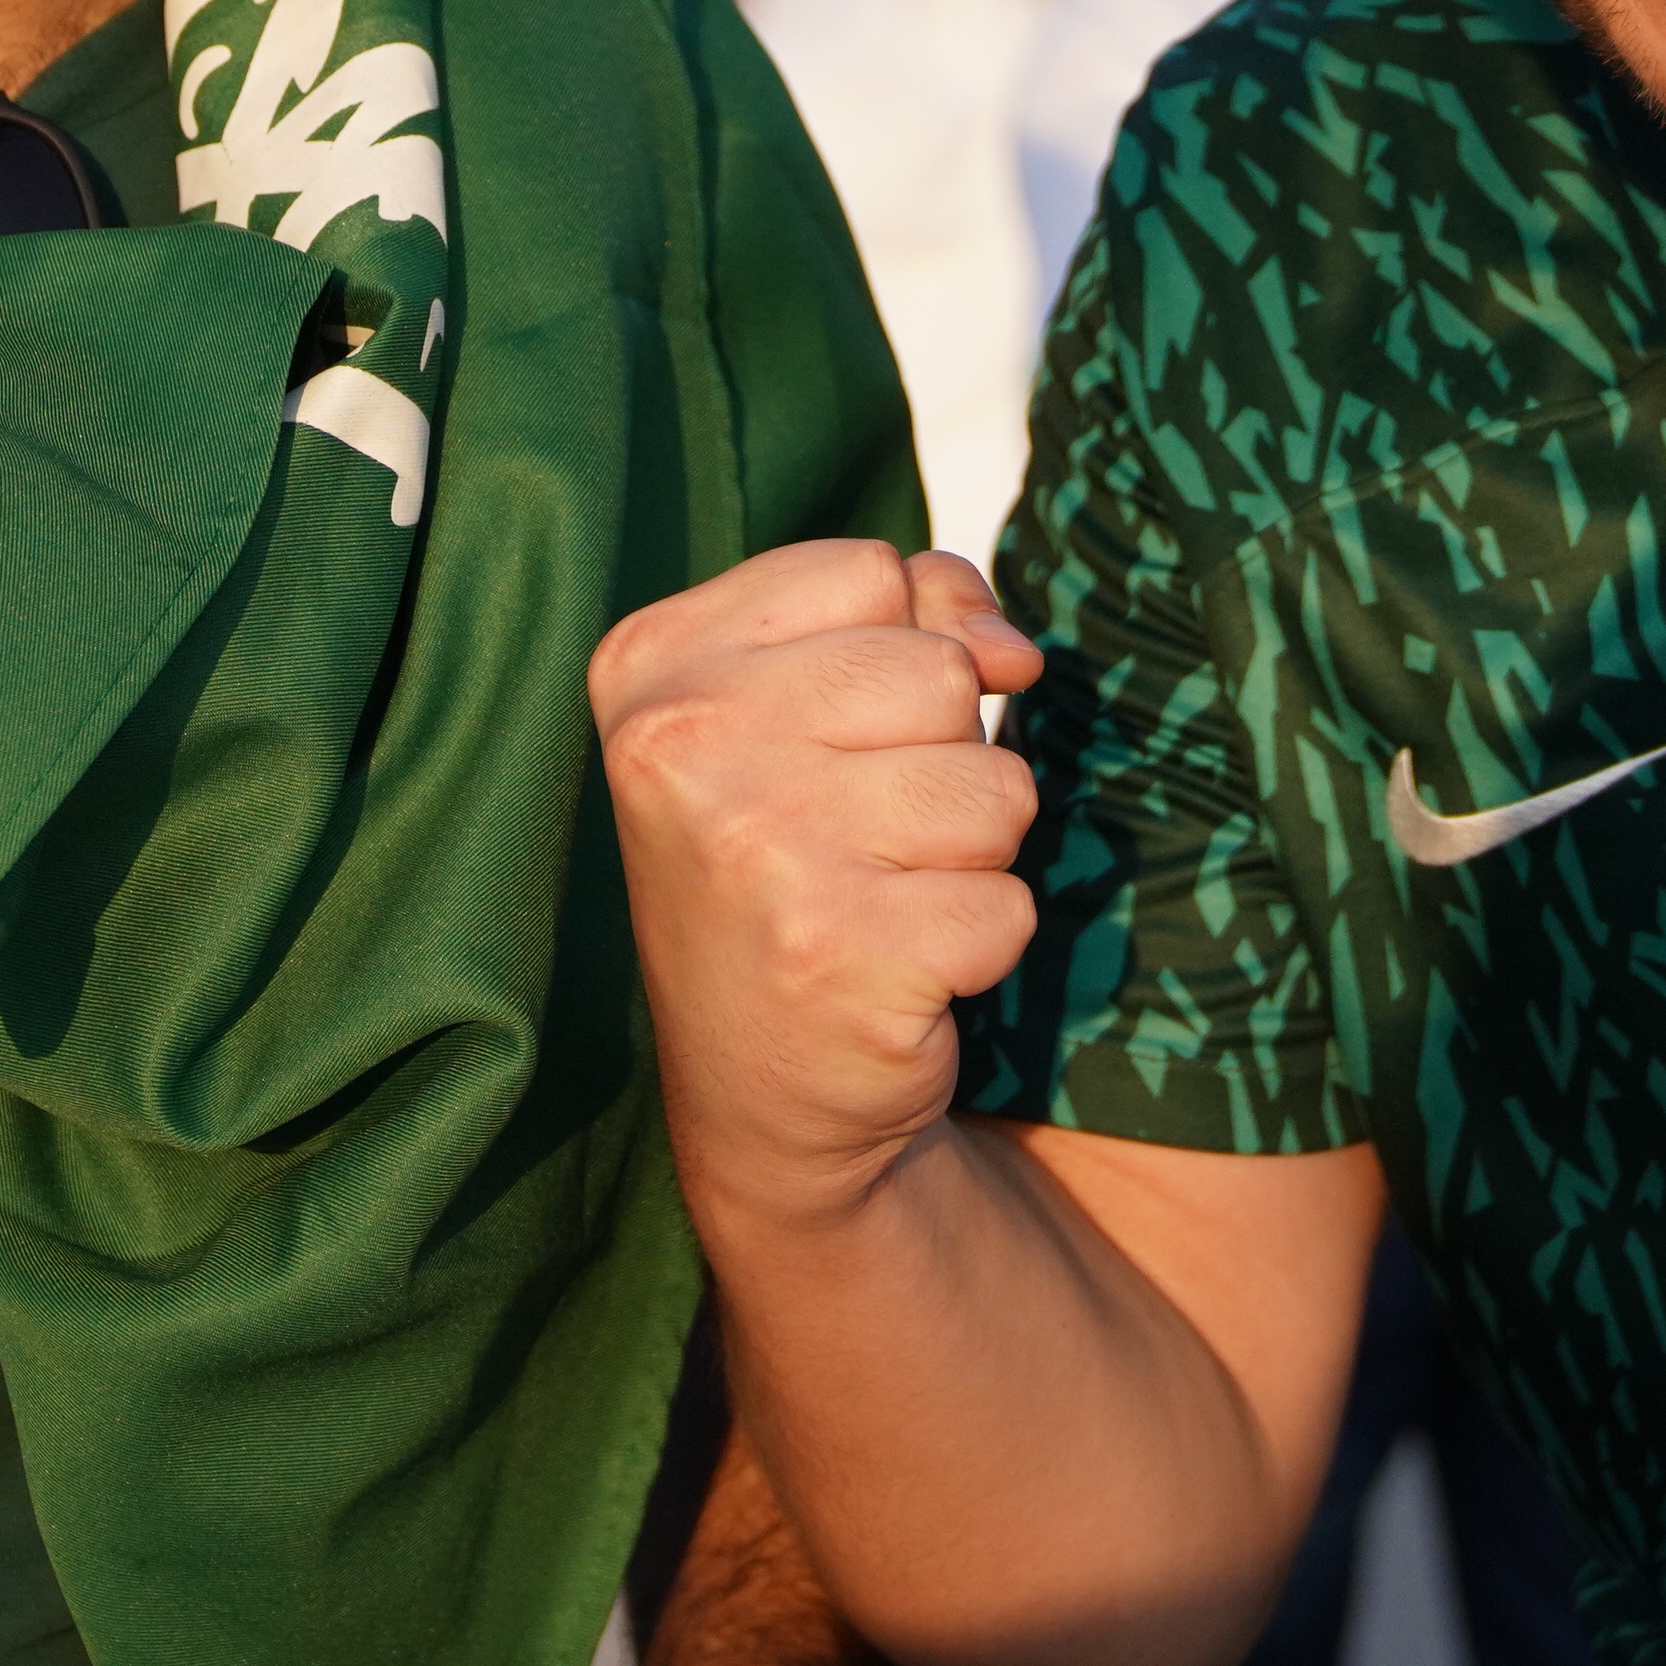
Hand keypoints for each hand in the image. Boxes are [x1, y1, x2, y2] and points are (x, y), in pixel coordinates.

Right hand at [592, 537, 1041, 1231]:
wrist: (755, 1094)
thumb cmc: (793, 865)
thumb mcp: (806, 704)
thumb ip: (912, 613)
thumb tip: (1013, 650)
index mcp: (653, 663)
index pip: (869, 572)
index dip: (893, 653)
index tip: (829, 741)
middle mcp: (681, 744)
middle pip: (940, 674)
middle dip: (940, 758)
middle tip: (856, 840)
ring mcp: (755, 849)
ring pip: (995, 787)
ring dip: (968, 856)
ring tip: (878, 900)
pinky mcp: (838, 954)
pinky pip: (1009, 903)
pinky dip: (979, 943)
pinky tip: (896, 969)